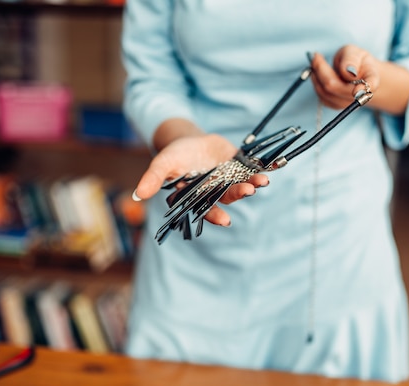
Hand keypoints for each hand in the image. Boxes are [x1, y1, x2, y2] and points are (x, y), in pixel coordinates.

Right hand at [133, 133, 269, 226]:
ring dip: (251, 185)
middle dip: (237, 195)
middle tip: (247, 192)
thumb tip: (138, 195)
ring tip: (261, 182)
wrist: (190, 141)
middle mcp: (214, 193)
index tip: (225, 220)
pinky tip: (270, 170)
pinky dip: (260, 172)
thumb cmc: (174, 155)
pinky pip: (250, 173)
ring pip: (241, 187)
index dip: (215, 215)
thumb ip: (152, 179)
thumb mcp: (162, 163)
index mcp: (196, 197)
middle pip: (226, 198)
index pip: (204, 209)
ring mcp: (228, 181)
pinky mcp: (238, 169)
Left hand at [310, 46, 379, 108]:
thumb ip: (351, 59)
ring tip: (316, 61)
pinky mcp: (337, 106)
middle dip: (321, 71)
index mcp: (371, 78)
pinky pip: (322, 96)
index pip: (371, 85)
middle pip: (336, 87)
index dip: (362, 90)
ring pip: (326, 93)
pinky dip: (316, 83)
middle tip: (316, 56)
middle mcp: (361, 94)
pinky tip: (317, 73)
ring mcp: (349, 103)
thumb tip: (347, 71)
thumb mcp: (355, 52)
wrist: (357, 73)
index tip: (356, 91)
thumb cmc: (356, 61)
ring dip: (316, 76)